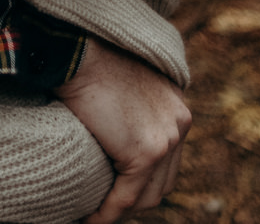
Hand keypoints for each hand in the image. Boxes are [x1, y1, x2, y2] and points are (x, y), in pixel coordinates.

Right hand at [54, 39, 191, 223]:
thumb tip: (119, 139)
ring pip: (148, 195)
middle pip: (164, 182)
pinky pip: (126, 197)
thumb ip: (136, 114)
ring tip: (98, 216)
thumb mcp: (127, 87)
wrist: (79, 52)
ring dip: (123, 210)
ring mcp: (166, 139)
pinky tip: (91, 219)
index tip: (119, 191)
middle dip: (136, 200)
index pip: (168, 161)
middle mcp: (180, 124)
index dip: (144, 181)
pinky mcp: (145, 152)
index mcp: (178, 109)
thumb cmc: (91, 63)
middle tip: (107, 207)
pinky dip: (108, 213)